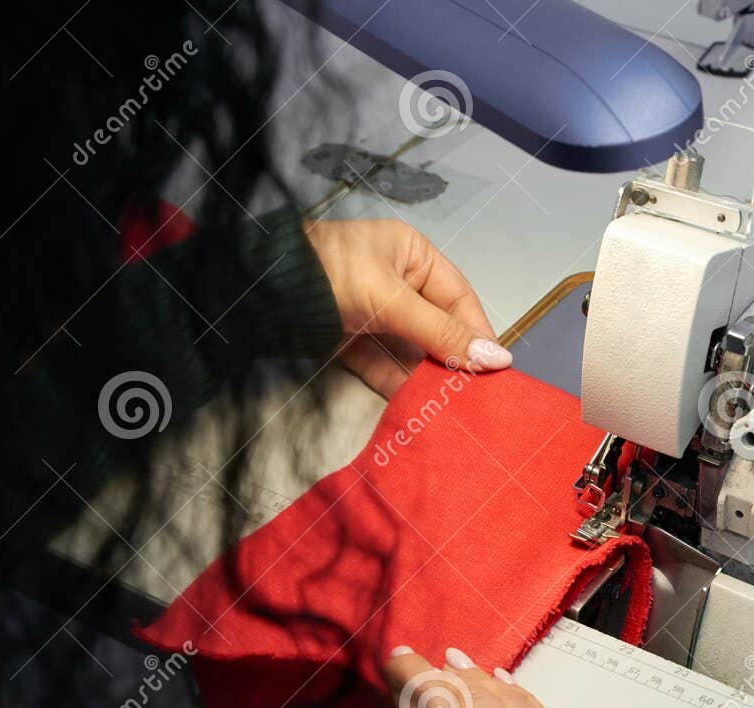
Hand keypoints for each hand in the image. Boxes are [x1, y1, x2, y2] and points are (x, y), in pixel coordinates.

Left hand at [305, 219, 511, 397]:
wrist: (257, 291)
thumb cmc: (330, 275)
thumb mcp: (393, 301)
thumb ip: (442, 333)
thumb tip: (496, 359)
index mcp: (411, 255)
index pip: (458, 297)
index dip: (477, 332)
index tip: (496, 368)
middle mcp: (396, 282)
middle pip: (436, 327)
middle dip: (452, 360)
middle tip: (476, 393)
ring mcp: (372, 314)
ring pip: (410, 351)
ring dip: (427, 377)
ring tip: (451, 406)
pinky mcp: (350, 342)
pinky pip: (382, 366)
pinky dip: (398, 386)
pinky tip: (417, 406)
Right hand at [383, 645, 602, 707]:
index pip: (431, 698)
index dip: (409, 671)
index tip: (397, 659)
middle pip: (473, 693)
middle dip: (447, 676)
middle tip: (431, 669)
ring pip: (516, 702)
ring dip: (486, 683)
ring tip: (464, 672)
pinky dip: (525, 704)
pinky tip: (507, 692)